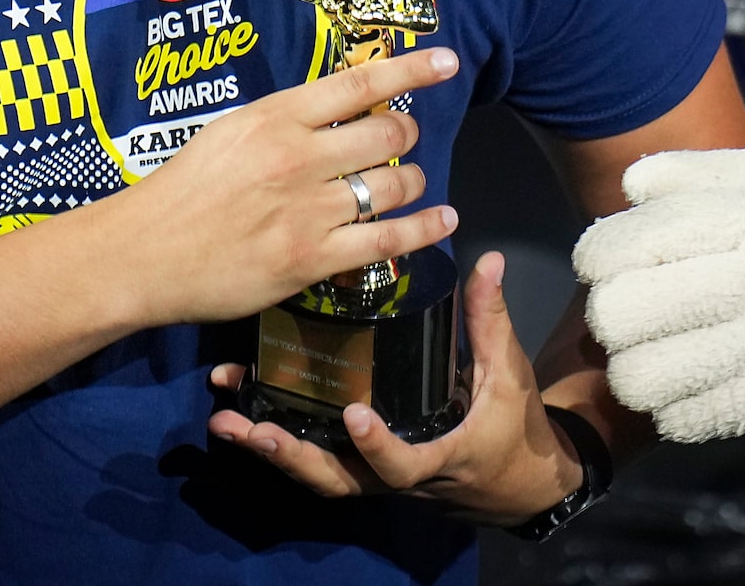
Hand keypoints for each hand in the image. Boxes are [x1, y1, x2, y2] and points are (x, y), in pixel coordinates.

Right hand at [113, 49, 461, 327]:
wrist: (145, 252)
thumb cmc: (183, 189)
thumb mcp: (230, 132)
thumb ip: (284, 121)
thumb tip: (337, 110)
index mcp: (276, 117)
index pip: (359, 84)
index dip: (411, 70)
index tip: (446, 62)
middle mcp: (299, 157)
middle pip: (388, 135)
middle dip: (407, 137)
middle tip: (403, 143)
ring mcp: (309, 210)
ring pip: (393, 186)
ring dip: (414, 183)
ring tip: (412, 184)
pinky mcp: (312, 259)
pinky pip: (387, 242)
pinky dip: (424, 230)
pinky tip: (444, 220)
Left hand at [206, 250, 583, 522]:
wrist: (515, 484)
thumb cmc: (511, 427)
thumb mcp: (507, 375)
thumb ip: (489, 319)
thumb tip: (486, 260)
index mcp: (436, 457)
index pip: (402, 464)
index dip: (377, 446)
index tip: (355, 414)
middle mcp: (396, 477)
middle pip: (338, 480)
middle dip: (293, 456)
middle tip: (253, 428)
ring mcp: (375, 476)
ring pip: (318, 475)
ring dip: (273, 452)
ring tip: (229, 422)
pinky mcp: (363, 468)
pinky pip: (318, 464)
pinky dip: (281, 445)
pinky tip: (245, 417)